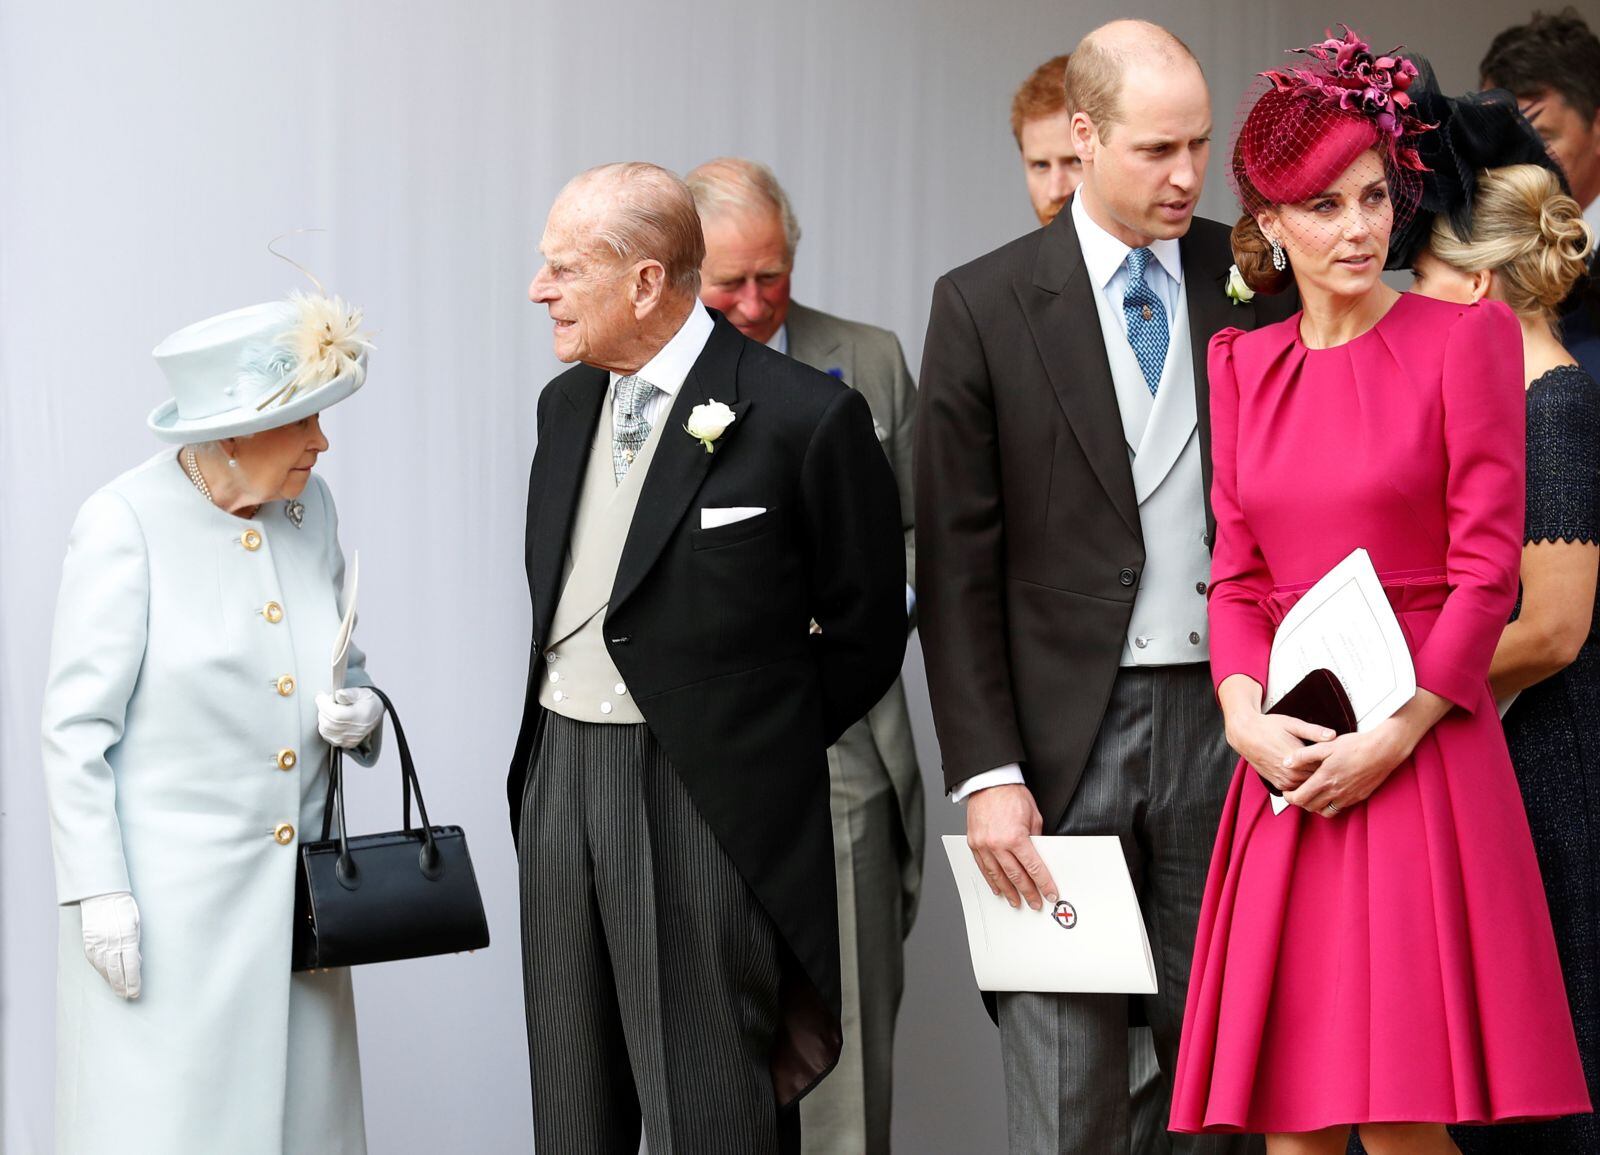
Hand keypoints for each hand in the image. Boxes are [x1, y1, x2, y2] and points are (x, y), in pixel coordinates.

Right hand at [81, 891, 140, 998]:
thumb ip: (135, 944)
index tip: (136, 992)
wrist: (101, 896)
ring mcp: (97, 944)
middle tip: (128, 996)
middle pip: (116, 972)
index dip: (133, 982)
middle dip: (123, 986)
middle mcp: (111, 943)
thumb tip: (136, 962)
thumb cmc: (124, 908)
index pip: (130, 966)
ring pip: (104, 969)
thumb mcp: (137, 924)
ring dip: (112, 982)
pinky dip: (101, 972)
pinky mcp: (88, 943)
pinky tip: (106, 977)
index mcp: (127, 937)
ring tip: (119, 990)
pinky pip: (95, 962)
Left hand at [316, 687, 382, 748]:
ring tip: (328, 710)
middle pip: (329, 724)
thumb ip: (348, 693)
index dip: (325, 705)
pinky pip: (329, 738)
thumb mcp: (361, 693)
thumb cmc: (368, 702)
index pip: (336, 714)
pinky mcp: (347, 743)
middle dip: (322, 711)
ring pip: (326, 732)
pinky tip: (329, 721)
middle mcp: (356, 730)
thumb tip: (338, 694)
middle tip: (324, 702)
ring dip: (322, 719)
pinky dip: (325, 729)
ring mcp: (351, 738)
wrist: (375, 712)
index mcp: (360, 716)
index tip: (321, 697)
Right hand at [965, 784, 1056, 910]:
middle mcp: (998, 844)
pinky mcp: (974, 843)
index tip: (1050, 893)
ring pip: (997, 876)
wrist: (988, 782)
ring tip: (1016, 901)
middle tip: (1035, 902)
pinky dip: (990, 879)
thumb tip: (1040, 856)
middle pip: (1016, 876)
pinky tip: (997, 887)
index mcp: (1016, 837)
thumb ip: (1036, 839)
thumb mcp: (1033, 817)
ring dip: (1008, 891)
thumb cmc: (1011, 794)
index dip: (1044, 884)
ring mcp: (983, 845)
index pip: (1034, 868)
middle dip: (1028, 892)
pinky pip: (982, 867)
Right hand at [1224, 711, 1336, 793]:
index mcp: (1297, 758)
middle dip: (1328, 774)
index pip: (1324, 767)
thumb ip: (1314, 731)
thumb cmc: (1268, 727)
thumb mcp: (1292, 724)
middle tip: (1339, 769)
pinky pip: (1297, 790)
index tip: (1343, 759)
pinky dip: (1305, 785)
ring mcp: (1284, 781)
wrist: (1245, 735)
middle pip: (1318, 779)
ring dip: (1316, 781)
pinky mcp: (1278, 785)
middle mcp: (1290, 773)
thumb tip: (1333, 735)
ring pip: (1308, 787)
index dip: (1334, 764)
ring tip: (1327, 774)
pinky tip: (1311, 777)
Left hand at [1282, 719, 1410, 816]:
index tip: (1286, 791)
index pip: (1300, 799)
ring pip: (1324, 812)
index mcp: (1325, 779)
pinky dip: (1330, 805)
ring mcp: (1348, 797)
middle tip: (1297, 792)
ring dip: (1315, 806)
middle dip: (1300, 802)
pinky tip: (1329, 794)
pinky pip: (1339, 808)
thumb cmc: (1354, 745)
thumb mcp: (1325, 745)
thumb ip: (1303, 755)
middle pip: (1310, 807)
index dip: (1289, 797)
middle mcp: (1335, 792)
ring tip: (1312, 794)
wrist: (1383, 751)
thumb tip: (1285, 763)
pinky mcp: (1358, 798)